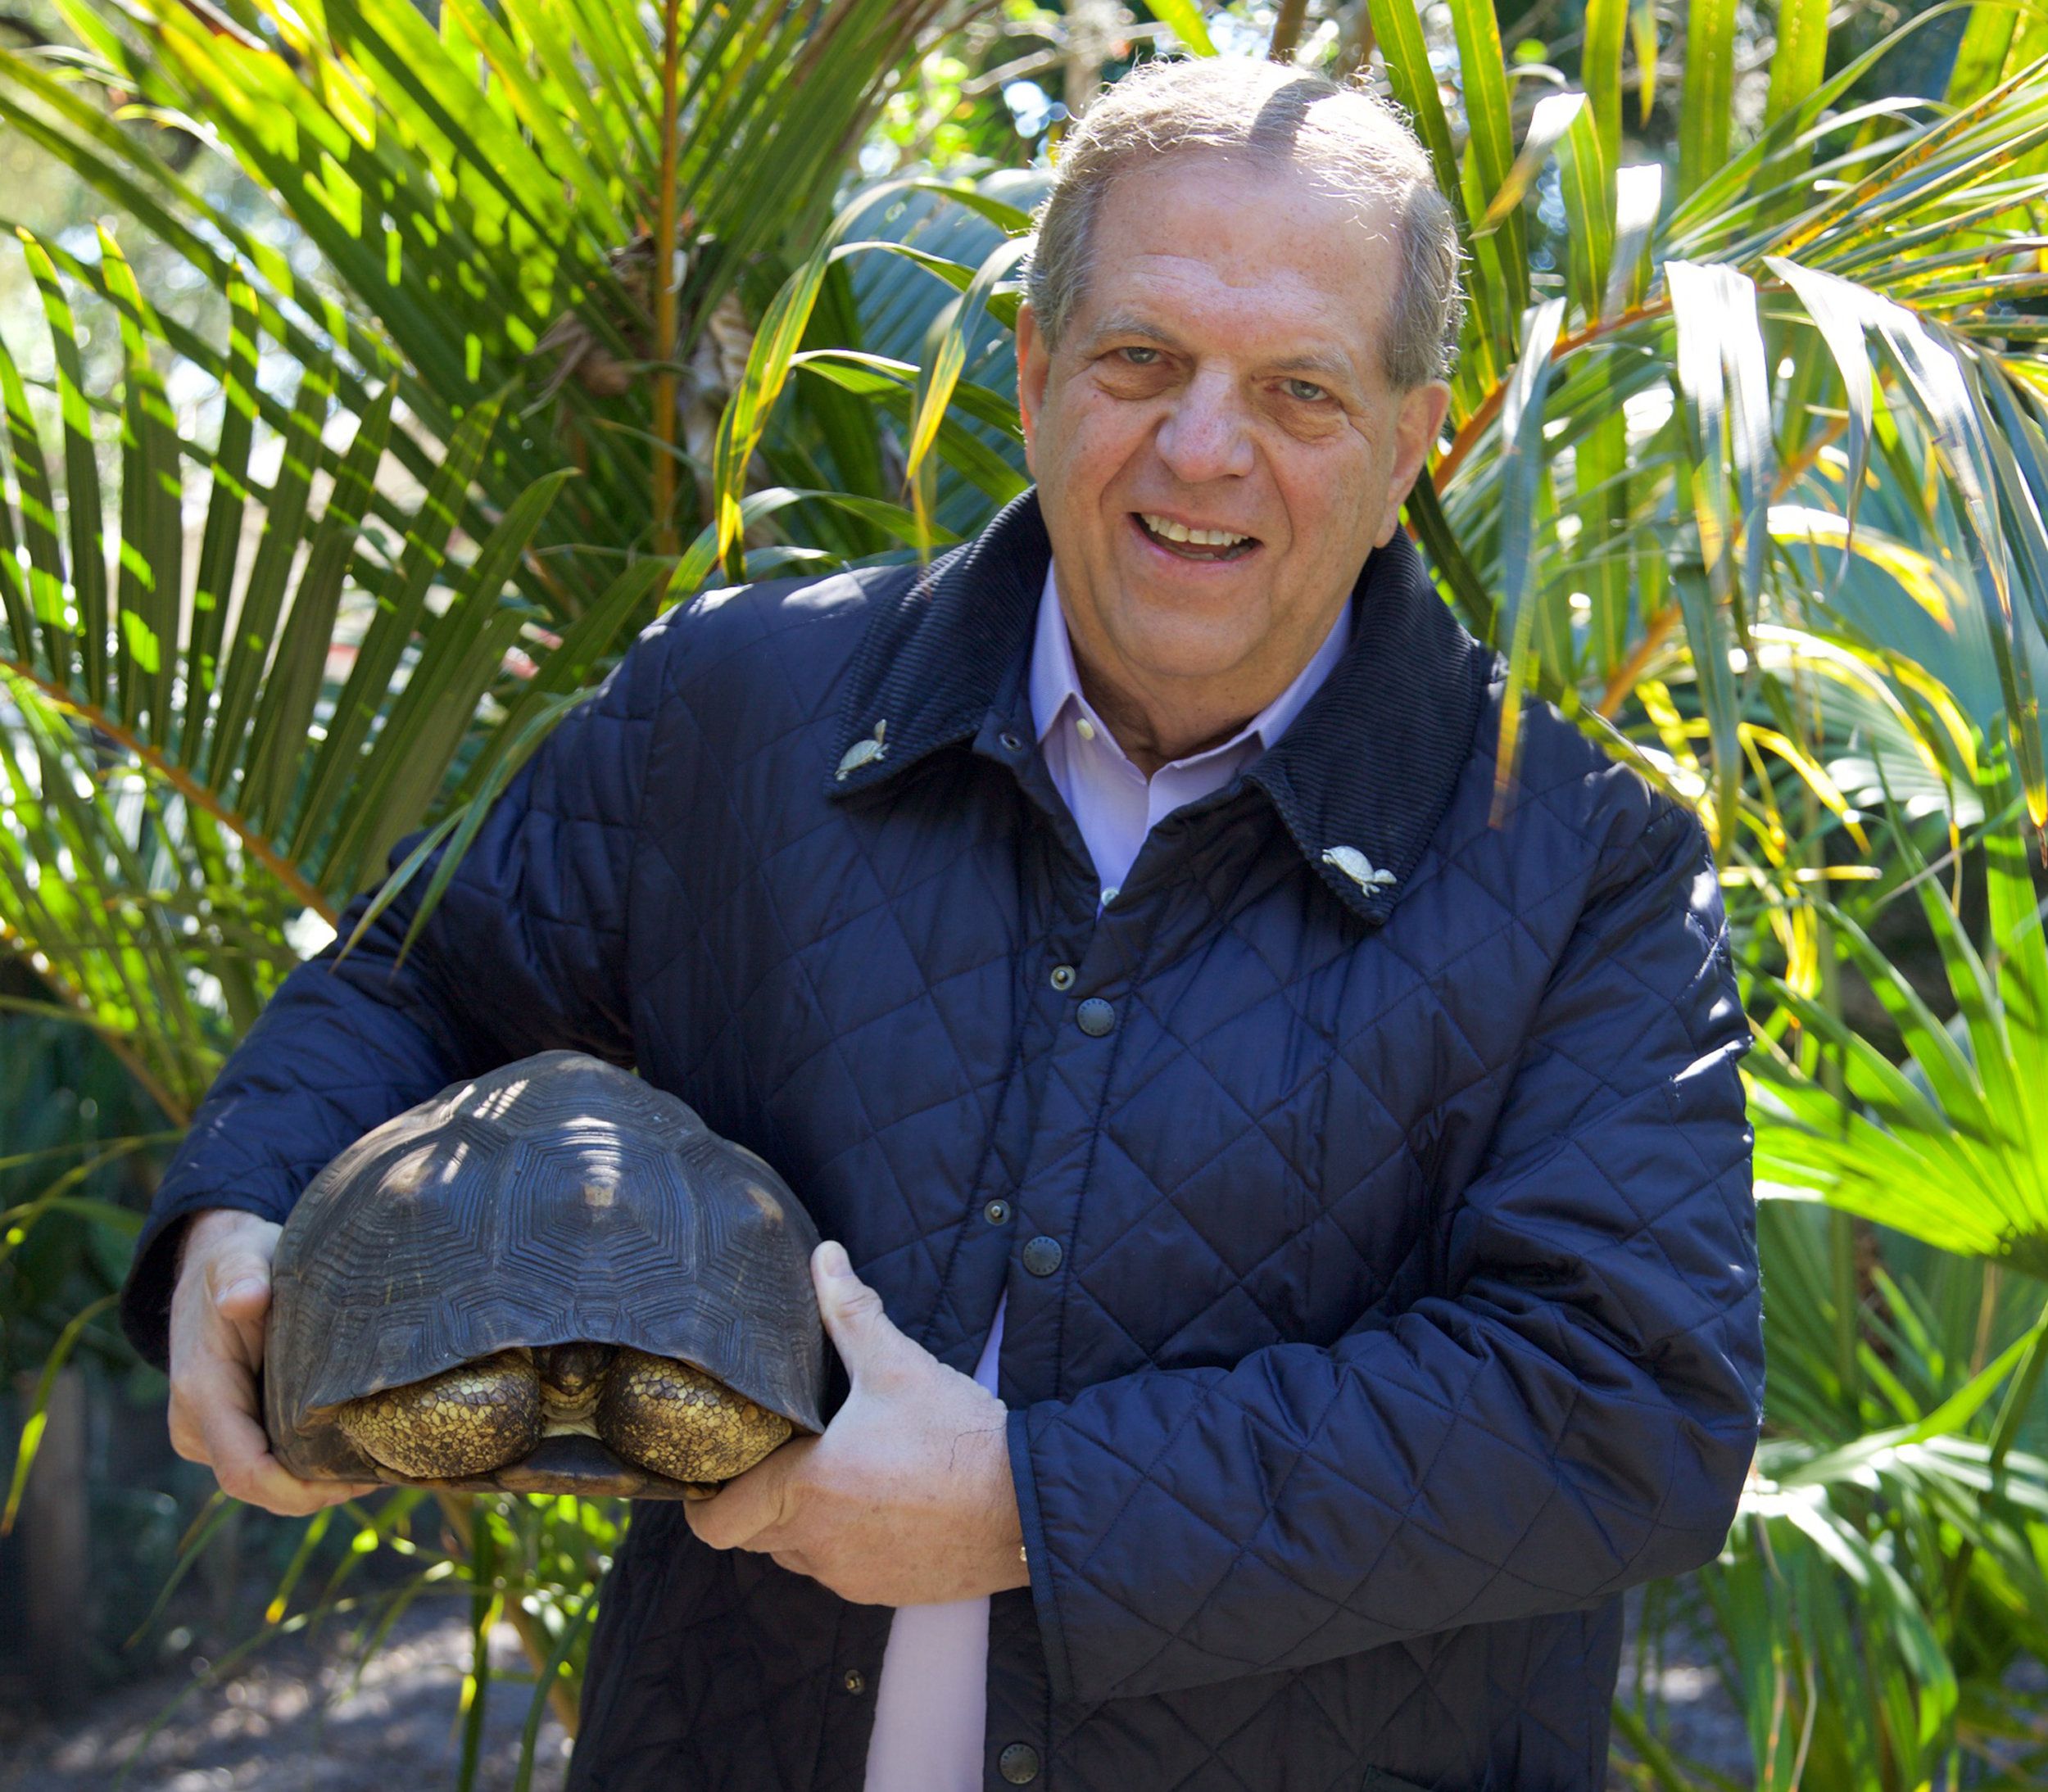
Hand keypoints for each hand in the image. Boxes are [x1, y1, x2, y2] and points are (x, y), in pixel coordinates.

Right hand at [167, 1208, 379, 1515]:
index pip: (245, 1470)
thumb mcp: (241, 1257)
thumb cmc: (235, 1263)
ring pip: (267, 1482)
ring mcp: (211, 1434)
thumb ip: (242, 1276)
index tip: (354, 1481)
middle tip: (386, 1471)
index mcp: (202, 1392)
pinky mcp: (230, 1430)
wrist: (213, 1269)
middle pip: (261, 1488)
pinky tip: (356, 1450)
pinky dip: (308, 1468)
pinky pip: (269, 1464)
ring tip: (379, 1463)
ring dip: (317, 1483)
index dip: (297, 1490)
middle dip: (319, 1492)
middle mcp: (198, 1425)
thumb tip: (244, 1298)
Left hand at [686, 1242, 1028, 1605]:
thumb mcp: (898, 1366)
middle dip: (757, 1499)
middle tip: (780, 1455)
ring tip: (833, 1473)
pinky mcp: (885, 1592)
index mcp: (804, 1491)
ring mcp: (851, 1576)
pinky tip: (878, 1502)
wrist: (1026, 1504)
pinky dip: (845, 1543)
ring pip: (797, 1554)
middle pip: (752, 1536)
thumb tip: (824, 1256)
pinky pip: (841, 1571)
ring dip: (801, 1523)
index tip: (720, 1465)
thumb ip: (850, 1311)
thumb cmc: (957, 1437)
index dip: (706, 1497)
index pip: (715, 1522)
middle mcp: (817, 1545)